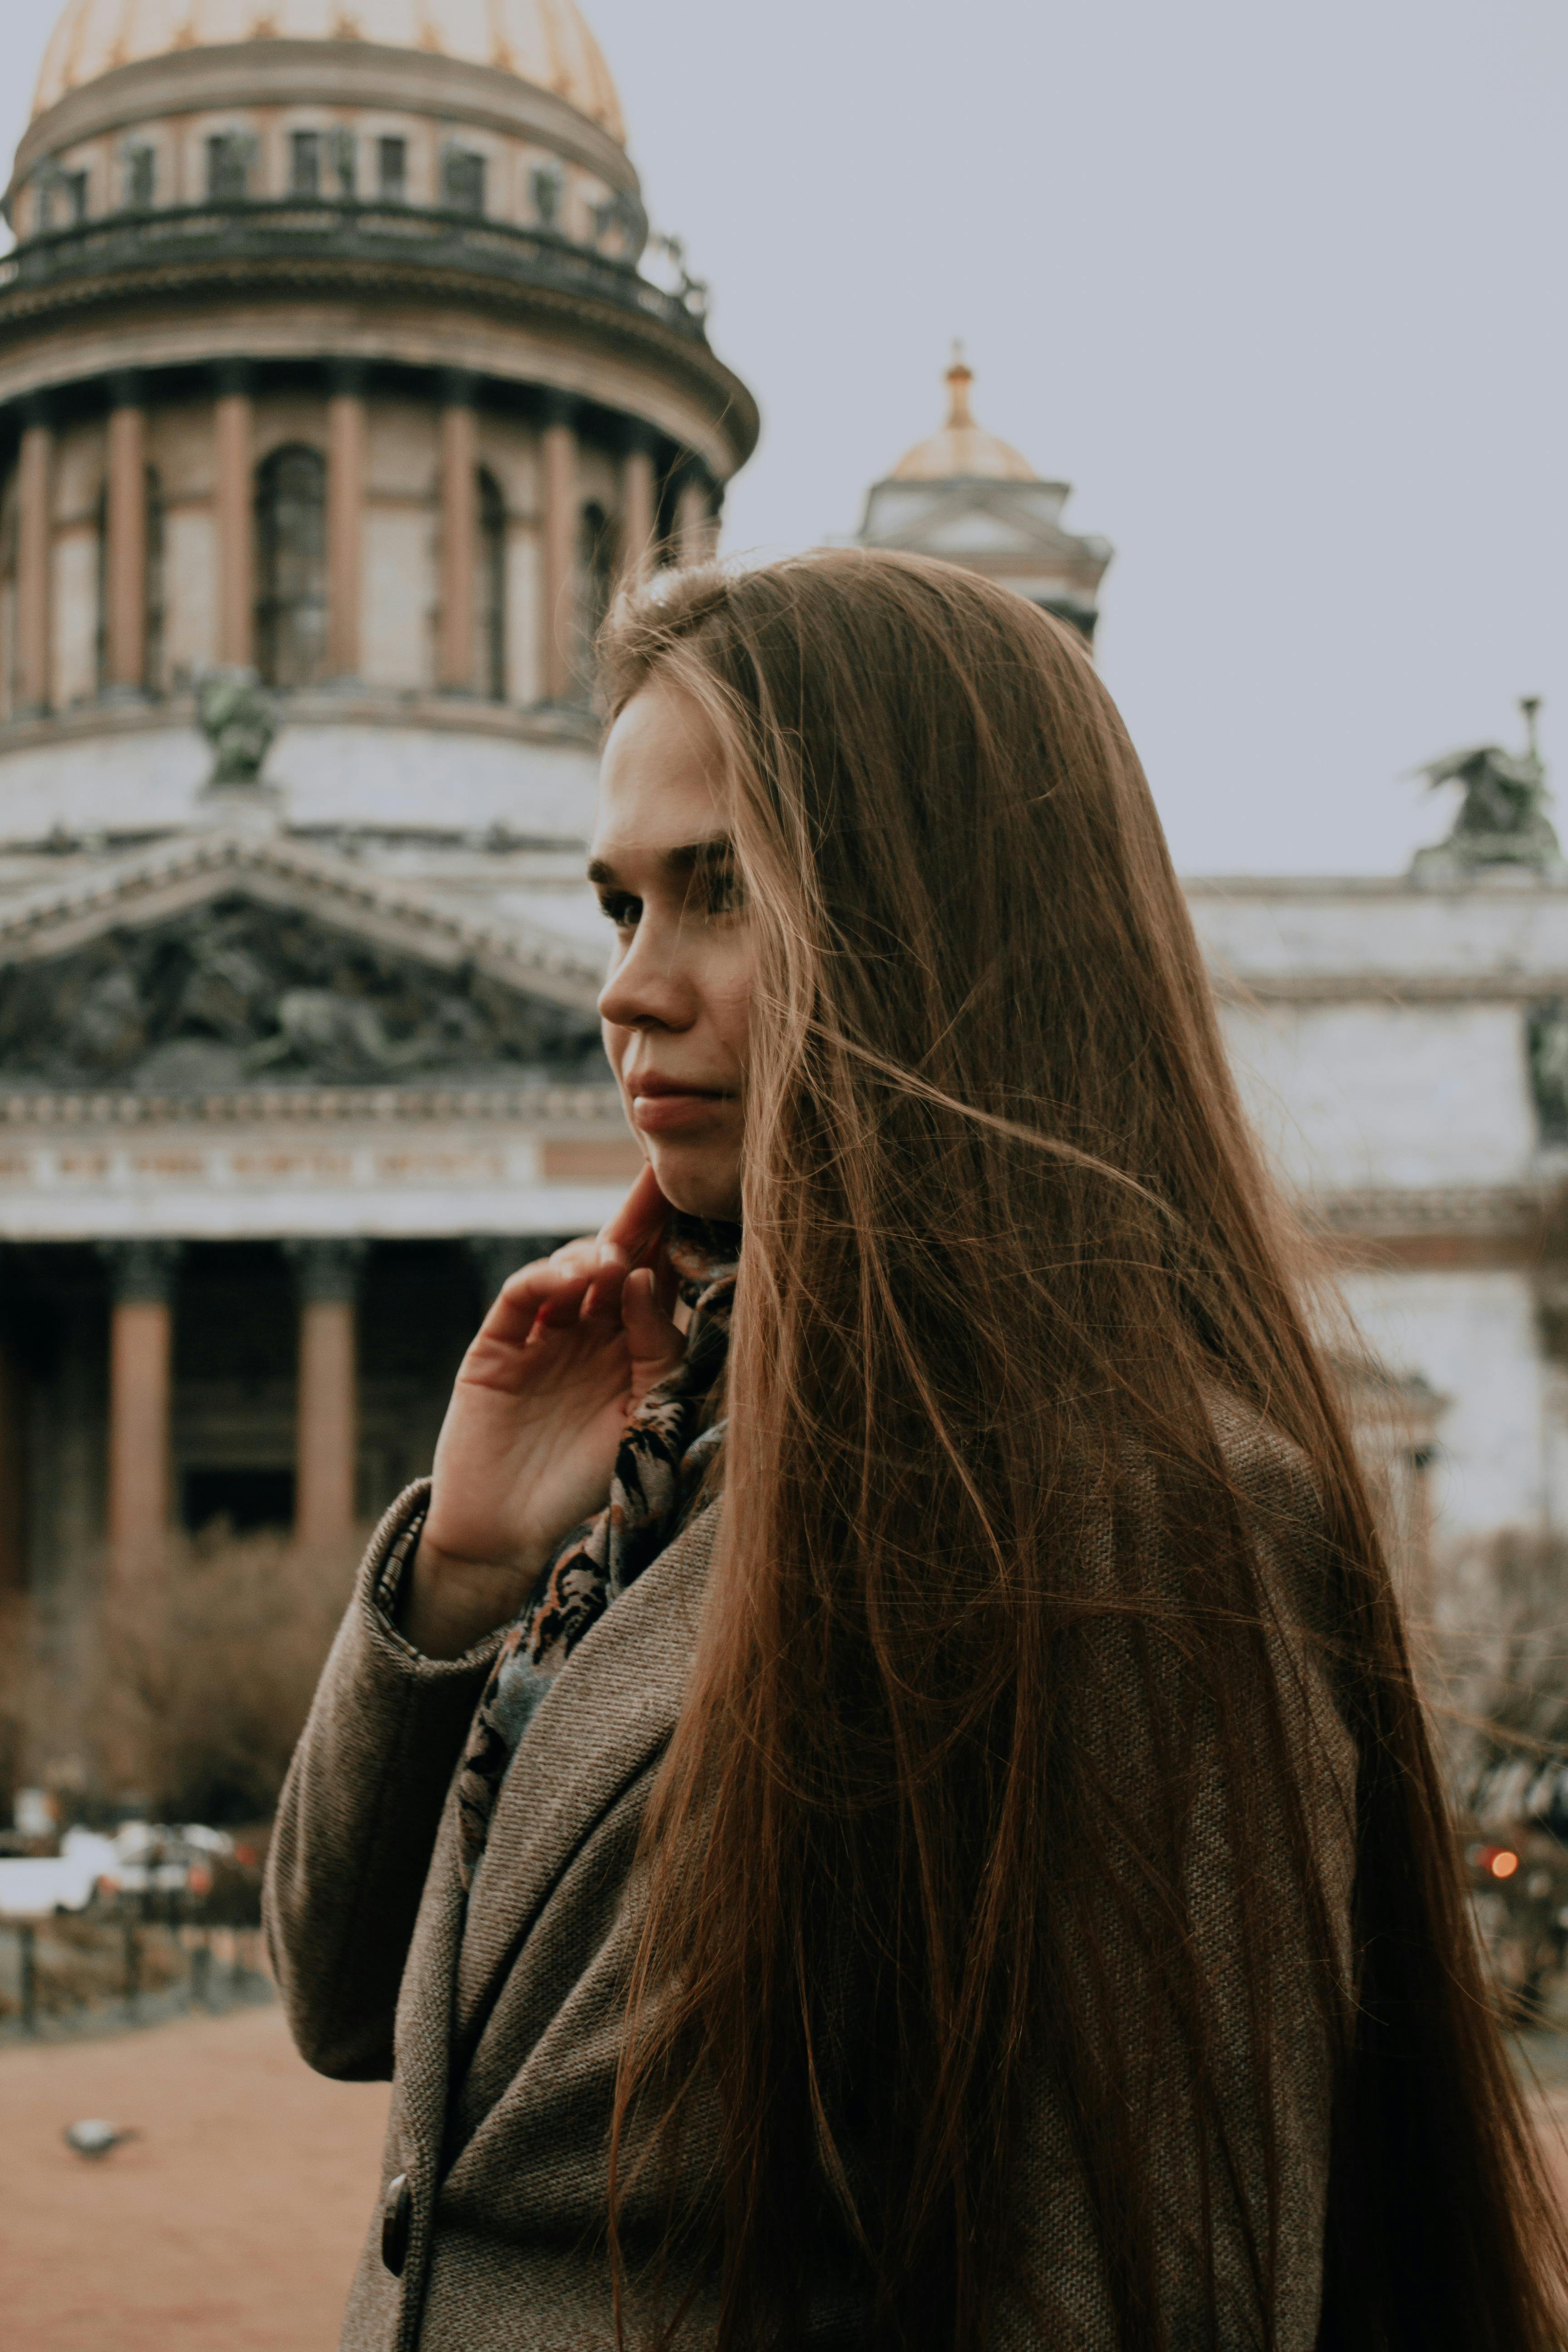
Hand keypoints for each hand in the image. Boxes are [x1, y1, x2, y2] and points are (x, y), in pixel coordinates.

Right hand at [402, 1166, 683, 1658]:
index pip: (657, 1277)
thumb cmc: (586, 1478)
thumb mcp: (643, 1413)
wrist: (511, 1533)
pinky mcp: (497, 1345)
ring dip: (594, 1254)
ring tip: (615, 1261)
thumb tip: (647, 1277)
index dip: (674, 1238)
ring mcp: (540, 1334)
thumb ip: (656, 1348)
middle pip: (616, 1259)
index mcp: (631, 1344)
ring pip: (570, 1269)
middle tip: (658, 1177)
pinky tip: (573, 1276)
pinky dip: (545, 1277)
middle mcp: (588, 1330)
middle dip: (638, 1218)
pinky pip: (520, 1296)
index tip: (701, 1192)